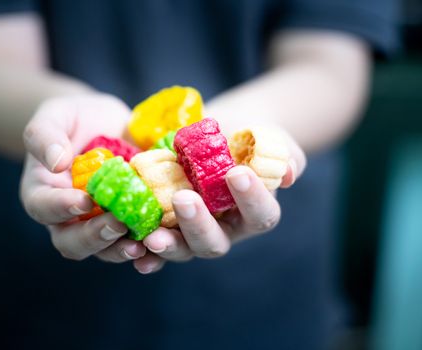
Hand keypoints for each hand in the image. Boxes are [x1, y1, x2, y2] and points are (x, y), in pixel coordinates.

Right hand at [20, 94, 146, 262]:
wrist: (110, 124)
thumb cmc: (76, 119)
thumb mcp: (56, 116)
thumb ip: (45, 135)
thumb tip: (56, 162)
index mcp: (44, 194)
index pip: (44, 208)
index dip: (60, 208)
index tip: (83, 199)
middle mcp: (70, 218)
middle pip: (73, 242)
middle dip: (95, 237)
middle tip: (118, 224)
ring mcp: (101, 224)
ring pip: (105, 250)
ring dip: (122, 249)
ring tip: (142, 243)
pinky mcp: (130, 223)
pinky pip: (136, 242)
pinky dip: (149, 246)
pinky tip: (164, 238)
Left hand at [135, 133, 305, 273]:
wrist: (217, 129)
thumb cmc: (249, 135)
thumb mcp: (273, 139)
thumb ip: (286, 156)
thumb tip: (288, 173)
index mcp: (254, 213)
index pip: (260, 215)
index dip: (252, 199)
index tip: (237, 174)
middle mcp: (225, 229)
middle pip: (215, 242)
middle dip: (199, 225)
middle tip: (184, 200)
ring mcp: (193, 231)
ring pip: (184, 249)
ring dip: (168, 245)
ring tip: (151, 236)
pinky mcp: (167, 225)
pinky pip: (156, 247)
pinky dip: (145, 252)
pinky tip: (133, 248)